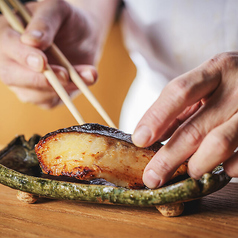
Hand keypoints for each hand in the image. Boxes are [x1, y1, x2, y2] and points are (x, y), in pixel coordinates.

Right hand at [0, 0, 98, 107]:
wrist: (83, 39)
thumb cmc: (67, 22)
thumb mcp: (58, 10)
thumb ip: (45, 22)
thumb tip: (30, 41)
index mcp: (7, 34)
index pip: (6, 46)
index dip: (22, 56)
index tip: (42, 62)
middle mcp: (10, 61)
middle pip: (11, 75)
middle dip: (39, 79)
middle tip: (64, 75)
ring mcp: (24, 81)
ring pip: (33, 93)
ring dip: (62, 87)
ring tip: (89, 73)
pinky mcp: (41, 96)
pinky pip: (49, 101)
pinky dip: (69, 92)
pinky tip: (85, 79)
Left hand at [132, 52, 237, 187]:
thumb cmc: (228, 84)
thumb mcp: (204, 86)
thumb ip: (179, 109)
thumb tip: (151, 137)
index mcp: (216, 69)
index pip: (179, 92)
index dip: (156, 117)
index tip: (140, 140)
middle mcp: (237, 86)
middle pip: (195, 128)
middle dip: (169, 158)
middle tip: (152, 177)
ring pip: (220, 143)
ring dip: (197, 164)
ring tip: (189, 171)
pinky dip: (228, 167)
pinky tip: (220, 167)